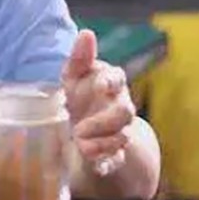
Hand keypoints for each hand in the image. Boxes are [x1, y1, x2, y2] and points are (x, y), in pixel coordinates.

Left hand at [61, 30, 135, 176]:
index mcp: (110, 84)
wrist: (85, 127)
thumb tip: (86, 33)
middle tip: (79, 129)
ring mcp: (119, 131)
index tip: (101, 86)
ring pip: (121, 138)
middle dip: (104, 121)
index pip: (118, 78)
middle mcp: (119, 107)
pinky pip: (116, 161)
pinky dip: (106, 164)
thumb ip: (80, 57)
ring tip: (81, 145)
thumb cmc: (79, 93)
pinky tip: (96, 166)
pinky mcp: (114, 153)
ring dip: (102, 143)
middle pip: (125, 112)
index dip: (111, 81)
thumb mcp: (74, 75)